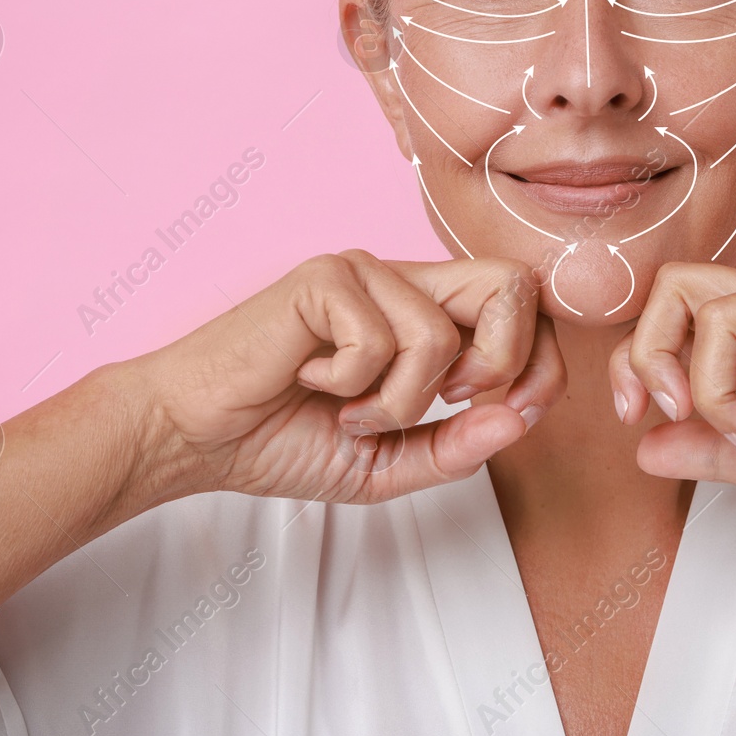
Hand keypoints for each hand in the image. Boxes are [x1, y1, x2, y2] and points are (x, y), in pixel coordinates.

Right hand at [125, 250, 565, 501]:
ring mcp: (363, 273)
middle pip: (512, 284)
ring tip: (351, 413)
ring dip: (401, 402)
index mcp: (426, 312)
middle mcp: (403, 280)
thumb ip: (457, 447)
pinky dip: (353, 387)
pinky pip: (381, 341)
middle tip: (452, 404)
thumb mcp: (388, 462)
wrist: (194, 437)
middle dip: (502, 363)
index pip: (525, 306)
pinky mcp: (324, 280)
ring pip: (441, 335)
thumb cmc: (279, 439)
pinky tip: (311, 385)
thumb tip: (521, 421)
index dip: (541, 364)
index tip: (507, 415)